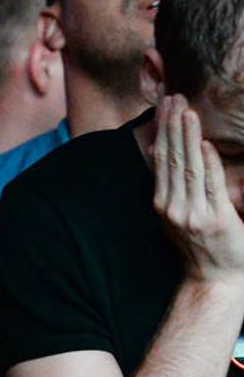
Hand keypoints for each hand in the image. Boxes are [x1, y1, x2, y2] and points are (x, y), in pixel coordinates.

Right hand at [152, 95, 243, 283]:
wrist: (216, 279)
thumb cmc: (203, 247)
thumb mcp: (178, 215)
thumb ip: (173, 187)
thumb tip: (163, 152)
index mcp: (163, 203)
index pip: (161, 159)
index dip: (163, 130)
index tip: (164, 105)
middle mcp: (172, 207)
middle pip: (171, 158)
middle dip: (172, 125)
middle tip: (172, 97)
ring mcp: (191, 213)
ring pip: (188, 167)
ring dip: (187, 136)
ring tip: (186, 110)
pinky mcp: (213, 219)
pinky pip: (210, 184)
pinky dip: (207, 162)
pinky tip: (205, 143)